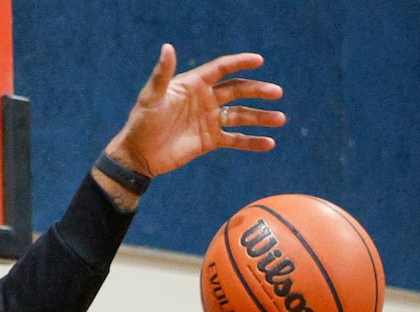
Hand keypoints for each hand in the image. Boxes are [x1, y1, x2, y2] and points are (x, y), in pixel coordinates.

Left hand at [104, 46, 283, 180]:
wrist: (139, 155)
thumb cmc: (142, 122)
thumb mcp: (151, 97)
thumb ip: (162, 74)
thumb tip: (167, 47)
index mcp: (194, 84)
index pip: (221, 69)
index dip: (239, 63)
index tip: (259, 60)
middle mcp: (205, 99)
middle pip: (237, 91)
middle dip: (257, 91)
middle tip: (276, 93)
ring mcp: (209, 120)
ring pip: (240, 115)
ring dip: (260, 117)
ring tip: (280, 119)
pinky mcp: (210, 141)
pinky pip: (235, 140)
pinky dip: (251, 142)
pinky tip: (268, 143)